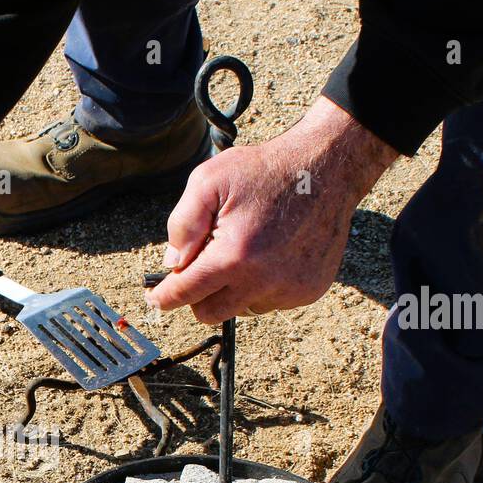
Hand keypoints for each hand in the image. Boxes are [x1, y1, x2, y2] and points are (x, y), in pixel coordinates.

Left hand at [146, 97, 397, 323]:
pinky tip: (271, 253)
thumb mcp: (209, 181)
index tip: (155, 299)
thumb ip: (182, 224)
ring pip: (241, 308)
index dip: (165, 297)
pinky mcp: (308, 291)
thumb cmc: (264, 171)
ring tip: (246, 249)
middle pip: (210, 313)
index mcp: (234, 256)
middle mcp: (263, 281)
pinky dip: (263, 285)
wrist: (327, 169)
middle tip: (202, 266)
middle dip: (198, 295)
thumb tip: (172, 263)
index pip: (186, 293)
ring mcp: (289, 290)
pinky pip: (271, 302)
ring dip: (234, 289)